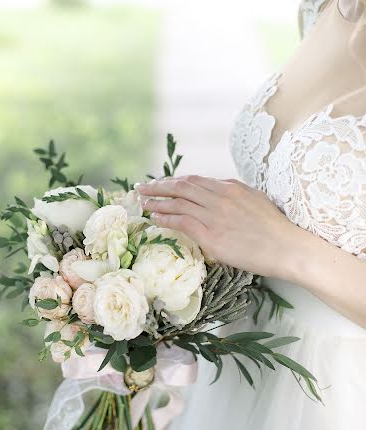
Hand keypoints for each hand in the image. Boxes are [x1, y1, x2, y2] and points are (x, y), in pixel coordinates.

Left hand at [135, 175, 306, 278]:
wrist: (288, 248)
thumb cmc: (274, 229)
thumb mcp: (254, 200)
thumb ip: (233, 195)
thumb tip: (215, 192)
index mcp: (230, 187)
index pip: (193, 180)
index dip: (172, 181)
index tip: (160, 183)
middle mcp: (220, 197)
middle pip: (181, 187)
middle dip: (158, 187)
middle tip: (141, 188)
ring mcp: (214, 216)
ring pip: (177, 203)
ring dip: (157, 202)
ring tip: (143, 203)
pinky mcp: (211, 235)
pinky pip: (181, 222)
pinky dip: (165, 218)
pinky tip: (155, 219)